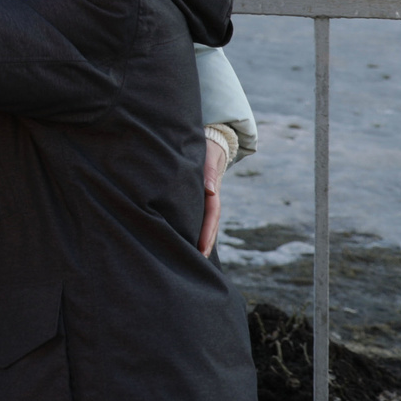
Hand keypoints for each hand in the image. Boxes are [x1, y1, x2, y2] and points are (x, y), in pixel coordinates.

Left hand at [200, 135, 228, 254]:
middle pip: (210, 223)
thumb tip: (209, 190)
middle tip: (198, 260)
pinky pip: (198, 213)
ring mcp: (205, 197)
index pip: (211, 214)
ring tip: (194, 256)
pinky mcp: (199, 195)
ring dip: (201, 237)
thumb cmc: (207, 148)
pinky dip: (196, 226)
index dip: (207, 232)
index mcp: (212, 190)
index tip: (202, 248)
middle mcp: (210, 196)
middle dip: (205, 242)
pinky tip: (188, 237)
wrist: (211, 140)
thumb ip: (208, 171)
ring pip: (205, 220)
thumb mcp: (208, 156)